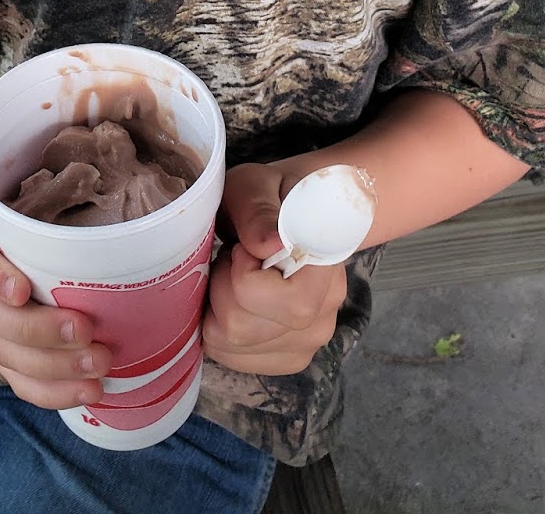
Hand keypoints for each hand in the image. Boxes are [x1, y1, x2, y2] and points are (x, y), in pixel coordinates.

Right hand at [0, 183, 110, 409]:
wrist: (6, 210)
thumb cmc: (23, 185)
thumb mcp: (25, 165)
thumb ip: (53, 166)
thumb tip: (109, 158)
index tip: (22, 288)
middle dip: (37, 330)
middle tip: (85, 329)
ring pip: (6, 353)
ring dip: (52, 367)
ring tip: (99, 366)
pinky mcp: (4, 347)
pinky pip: (19, 379)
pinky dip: (52, 392)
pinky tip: (88, 393)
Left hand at [202, 163, 345, 374]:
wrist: (289, 213)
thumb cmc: (268, 196)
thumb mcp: (254, 186)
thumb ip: (258, 211)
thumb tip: (270, 245)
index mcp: (326, 269)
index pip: (285, 303)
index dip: (243, 272)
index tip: (245, 244)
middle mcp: (325, 314)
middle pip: (242, 328)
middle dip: (221, 286)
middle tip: (234, 255)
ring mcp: (308, 342)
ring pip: (232, 345)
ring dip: (218, 305)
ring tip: (236, 274)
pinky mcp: (287, 358)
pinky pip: (231, 357)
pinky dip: (219, 328)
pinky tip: (235, 298)